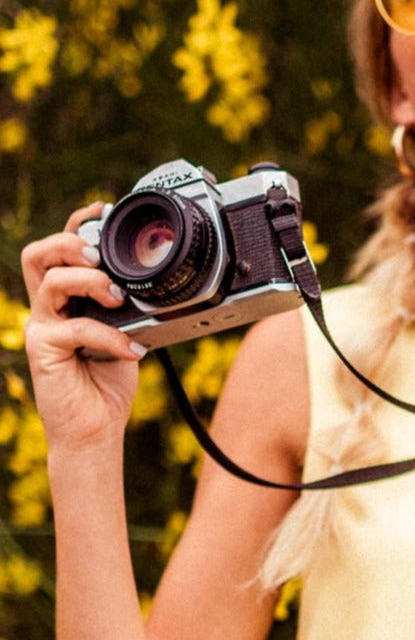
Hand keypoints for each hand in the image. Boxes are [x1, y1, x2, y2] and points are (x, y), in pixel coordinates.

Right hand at [21, 204, 146, 454]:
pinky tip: (131, 350)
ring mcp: (41, 328)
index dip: (76, 224)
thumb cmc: (107, 385)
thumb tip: (151, 284)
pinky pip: (74, 328)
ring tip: (115, 296)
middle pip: (39, 254)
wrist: (95, 430)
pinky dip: (108, 336)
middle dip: (71, 244)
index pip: (59, 250)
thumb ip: (128, 309)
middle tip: (100, 257)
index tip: (104, 209)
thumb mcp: (125, 337)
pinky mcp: (43, 350)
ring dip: (88, 281)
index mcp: (65, 300)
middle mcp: (47, 309)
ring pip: (51, 281)